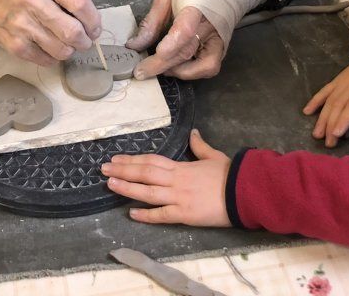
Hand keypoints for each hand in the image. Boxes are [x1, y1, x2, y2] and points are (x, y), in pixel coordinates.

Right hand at [0, 0, 100, 65]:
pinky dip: (54, 57)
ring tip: (66, 43)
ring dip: (70, 50)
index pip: (78, 2)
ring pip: (62, 50)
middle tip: (85, 40)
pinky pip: (47, 60)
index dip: (93, 19)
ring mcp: (21, 24)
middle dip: (85, 40)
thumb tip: (91, 19)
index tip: (94, 27)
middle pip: (72, 31)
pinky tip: (49, 47)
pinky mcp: (15, 45)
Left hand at [102, 129, 230, 225]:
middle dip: (123, 170)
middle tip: (103, 168)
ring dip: (127, 188)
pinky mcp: (185, 214)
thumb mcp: (215, 156)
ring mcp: (179, 197)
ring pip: (148, 192)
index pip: (152, 161)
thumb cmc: (231, 175)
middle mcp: (176, 180)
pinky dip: (146, 215)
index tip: (117, 158)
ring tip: (110, 184)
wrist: (245, 192)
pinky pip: (161, 215)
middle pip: (145, 173)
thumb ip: (200, 146)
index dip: (133, 159)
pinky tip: (131, 214)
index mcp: (182, 166)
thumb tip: (193, 133)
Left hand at [126, 0, 224, 79]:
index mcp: (197, 6)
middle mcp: (211, 26)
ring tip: (159, 67)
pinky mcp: (221, 48)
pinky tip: (175, 67)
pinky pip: (210, 68)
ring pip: (202, 65)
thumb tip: (134, 46)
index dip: (171, 44)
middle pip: (187, 51)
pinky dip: (192, 72)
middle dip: (161, 64)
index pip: (185, 29)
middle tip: (140, 71)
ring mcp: (219, 39)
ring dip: (178, 71)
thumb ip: (151, 21)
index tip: (156, 53)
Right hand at [303, 46, 348, 147]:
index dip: (345, 119)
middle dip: (331, 126)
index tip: (336, 133)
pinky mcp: (337, 80)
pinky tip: (306, 111)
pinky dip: (314, 101)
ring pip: (329, 101)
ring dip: (322, 118)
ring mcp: (342, 82)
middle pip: (339, 106)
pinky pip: (324, 91)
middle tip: (328, 144)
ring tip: (317, 134)